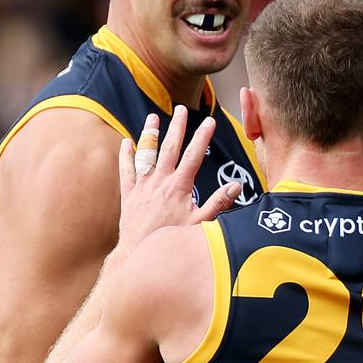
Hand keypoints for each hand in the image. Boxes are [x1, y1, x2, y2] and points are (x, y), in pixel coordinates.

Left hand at [116, 105, 241, 247]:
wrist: (139, 253)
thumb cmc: (172, 239)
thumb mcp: (200, 223)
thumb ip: (218, 202)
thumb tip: (237, 187)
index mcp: (179, 187)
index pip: (193, 156)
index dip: (203, 137)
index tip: (210, 121)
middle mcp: (160, 182)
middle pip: (170, 148)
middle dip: (177, 127)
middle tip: (182, 109)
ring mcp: (143, 186)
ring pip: (147, 154)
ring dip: (150, 135)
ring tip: (153, 117)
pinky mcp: (129, 194)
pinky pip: (126, 170)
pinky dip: (125, 155)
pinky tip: (126, 142)